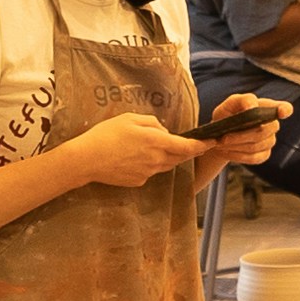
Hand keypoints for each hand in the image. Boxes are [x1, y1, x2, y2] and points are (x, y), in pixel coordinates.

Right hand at [66, 113, 204, 188]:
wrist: (86, 160)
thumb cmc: (106, 135)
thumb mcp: (130, 119)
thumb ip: (152, 123)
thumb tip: (164, 132)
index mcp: (156, 142)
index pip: (187, 146)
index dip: (202, 145)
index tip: (212, 142)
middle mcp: (156, 160)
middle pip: (179, 157)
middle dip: (187, 150)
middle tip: (191, 143)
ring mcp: (148, 173)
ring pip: (166, 165)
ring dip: (169, 157)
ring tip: (158, 147)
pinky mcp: (139, 181)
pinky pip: (151, 171)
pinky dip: (151, 164)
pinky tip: (136, 157)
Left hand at [197, 108, 285, 180]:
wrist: (218, 136)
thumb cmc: (227, 116)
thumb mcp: (230, 104)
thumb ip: (243, 100)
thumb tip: (251, 107)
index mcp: (266, 107)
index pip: (284, 108)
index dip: (285, 110)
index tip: (283, 112)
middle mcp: (272, 124)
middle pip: (264, 130)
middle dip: (242, 135)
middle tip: (223, 137)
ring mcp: (270, 141)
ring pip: (256, 146)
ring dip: (236, 145)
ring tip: (221, 143)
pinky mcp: (264, 155)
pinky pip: (253, 158)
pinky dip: (237, 155)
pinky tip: (226, 151)